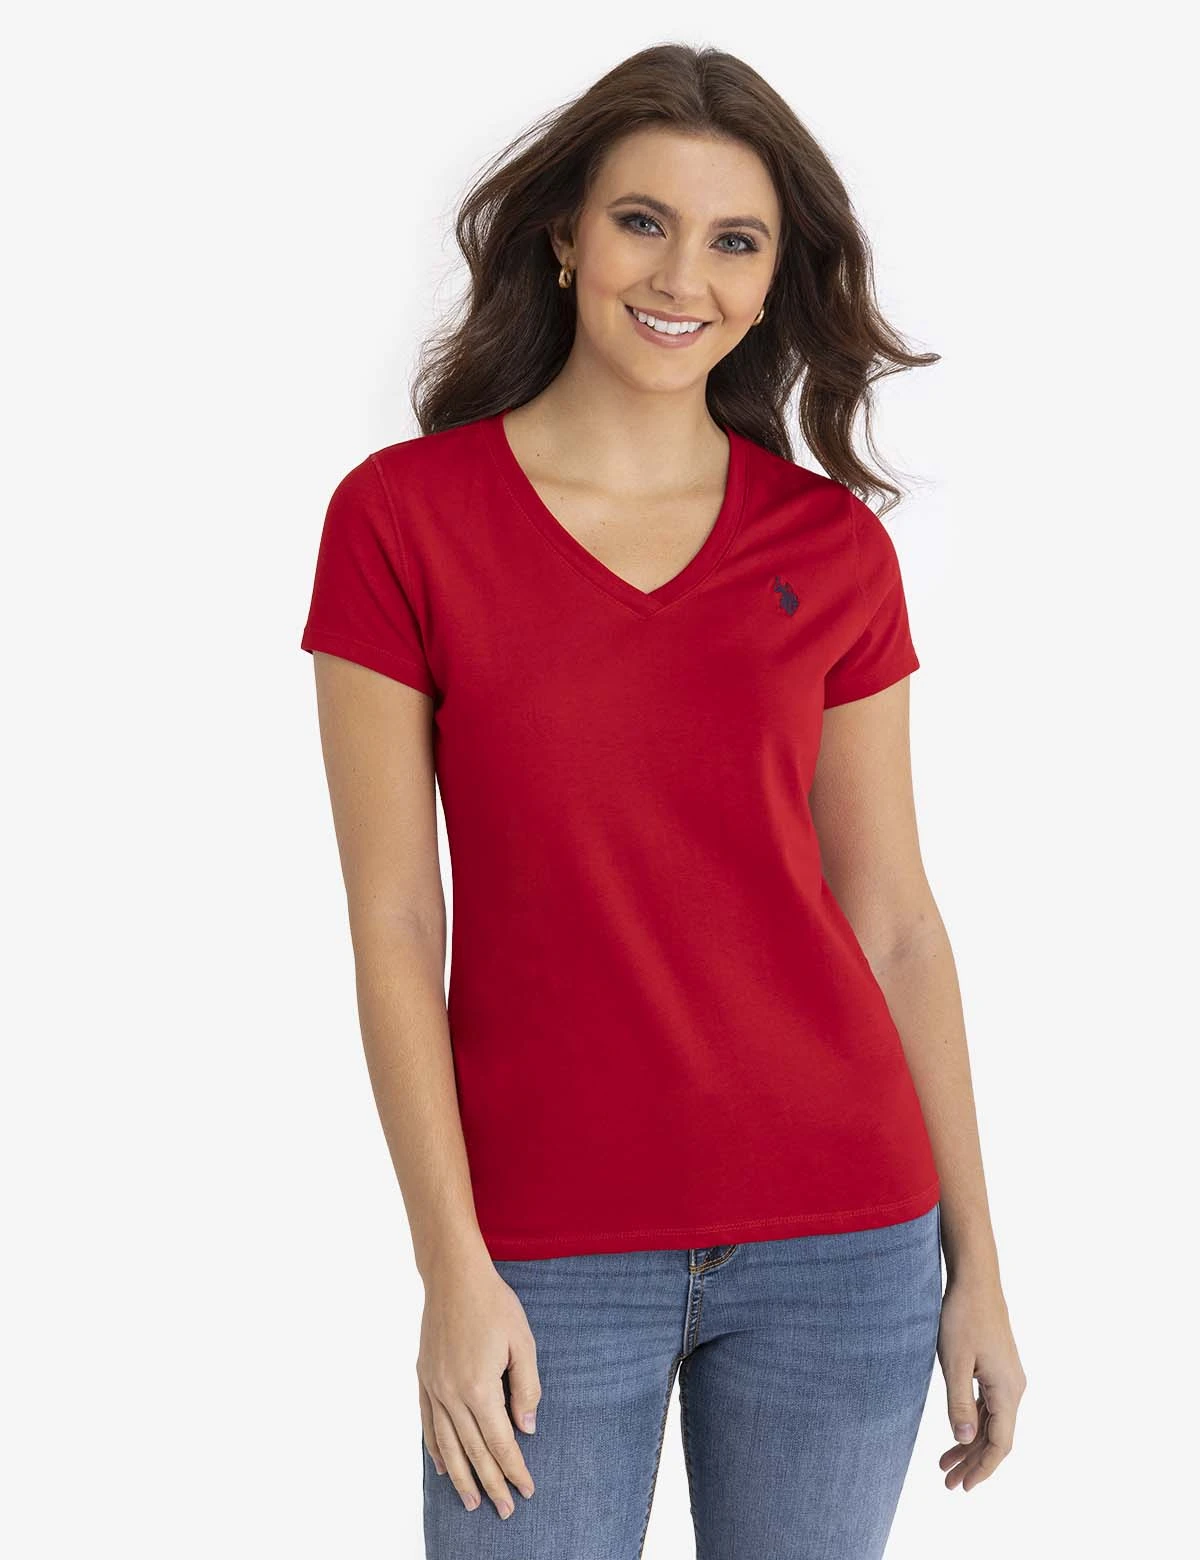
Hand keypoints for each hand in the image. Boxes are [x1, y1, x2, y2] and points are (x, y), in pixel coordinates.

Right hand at [416, 1257, 541, 1518]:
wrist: (454, 1276)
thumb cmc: (494, 1304)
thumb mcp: (523, 1343)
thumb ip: (526, 1389)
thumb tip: (525, 1429)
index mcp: (479, 1387)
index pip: (500, 1441)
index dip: (514, 1468)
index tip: (526, 1489)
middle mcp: (452, 1393)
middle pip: (473, 1450)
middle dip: (491, 1483)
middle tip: (505, 1510)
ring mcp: (433, 1386)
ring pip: (447, 1444)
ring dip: (461, 1476)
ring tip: (471, 1502)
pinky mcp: (424, 1377)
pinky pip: (428, 1422)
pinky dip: (435, 1449)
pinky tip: (443, 1467)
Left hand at [936, 1271, 1026, 1490]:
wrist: (975, 1279)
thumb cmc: (962, 1316)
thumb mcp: (954, 1361)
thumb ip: (959, 1402)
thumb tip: (965, 1439)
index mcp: (1008, 1390)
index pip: (1000, 1444)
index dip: (982, 1469)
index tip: (963, 1487)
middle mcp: (1014, 1388)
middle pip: (997, 1437)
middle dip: (973, 1463)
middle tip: (948, 1484)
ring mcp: (1008, 1378)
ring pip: (992, 1423)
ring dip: (971, 1444)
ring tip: (945, 1465)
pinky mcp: (999, 1368)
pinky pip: (989, 1406)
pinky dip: (973, 1423)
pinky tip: (957, 1433)